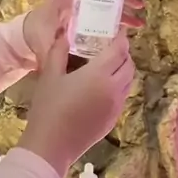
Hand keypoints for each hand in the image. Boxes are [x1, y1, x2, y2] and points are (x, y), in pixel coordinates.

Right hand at [20, 29, 133, 177]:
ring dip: (123, 71)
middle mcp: (114, 89)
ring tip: (107, 67)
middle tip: (110, 48)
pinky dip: (118, 87)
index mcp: (99, 75)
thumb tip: (64, 34)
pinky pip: (122, 97)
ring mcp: (116, 106)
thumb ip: (58, 52)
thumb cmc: (48, 107)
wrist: (52, 146)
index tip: (116, 31)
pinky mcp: (113, 119)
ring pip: (129, 82)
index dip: (121, 38)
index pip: (119, 50)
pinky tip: (100, 89)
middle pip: (129, 65)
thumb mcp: (49, 75)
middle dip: (123, 54)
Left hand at [23, 0, 144, 67]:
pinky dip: (124, 17)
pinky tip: (135, 24)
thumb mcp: (44, 37)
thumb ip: (53, 39)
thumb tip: (63, 38)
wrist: (37, 39)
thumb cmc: (38, 33)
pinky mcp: (92, 16)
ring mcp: (85, 4)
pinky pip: (110, 12)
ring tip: (140, 6)